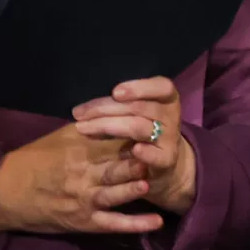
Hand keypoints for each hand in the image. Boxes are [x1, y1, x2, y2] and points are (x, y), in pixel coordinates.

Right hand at [0, 121, 160, 236]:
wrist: (4, 193)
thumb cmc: (35, 160)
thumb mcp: (61, 137)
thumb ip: (91, 127)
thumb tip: (120, 112)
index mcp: (80, 150)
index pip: (114, 140)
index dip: (137, 137)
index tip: (158, 130)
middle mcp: (83, 174)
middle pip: (116, 166)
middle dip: (137, 161)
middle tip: (158, 154)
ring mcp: (84, 199)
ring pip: (114, 194)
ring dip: (131, 188)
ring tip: (150, 182)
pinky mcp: (84, 221)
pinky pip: (112, 224)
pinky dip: (135, 224)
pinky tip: (156, 222)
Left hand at [72, 77, 196, 215]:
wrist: (163, 162)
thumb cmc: (142, 131)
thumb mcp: (136, 113)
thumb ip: (118, 107)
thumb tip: (85, 109)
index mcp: (167, 100)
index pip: (162, 87)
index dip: (140, 88)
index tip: (115, 92)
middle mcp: (171, 116)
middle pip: (140, 107)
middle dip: (105, 109)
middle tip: (78, 114)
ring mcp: (170, 138)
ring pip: (139, 127)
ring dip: (108, 126)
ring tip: (83, 128)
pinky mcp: (167, 159)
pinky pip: (158, 155)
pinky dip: (147, 152)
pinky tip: (136, 150)